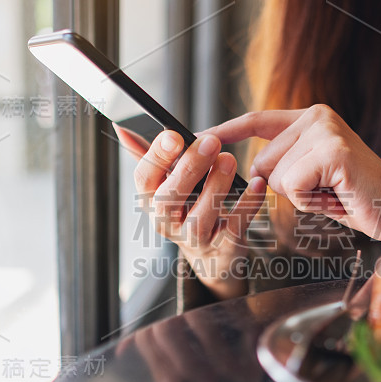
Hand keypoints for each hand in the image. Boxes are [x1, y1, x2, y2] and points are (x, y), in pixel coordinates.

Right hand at [115, 124, 266, 299]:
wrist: (214, 255)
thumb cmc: (189, 209)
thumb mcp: (166, 185)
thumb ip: (149, 157)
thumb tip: (123, 126)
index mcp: (151, 201)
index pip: (143, 179)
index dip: (156, 157)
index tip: (174, 135)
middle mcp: (167, 223)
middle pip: (169, 199)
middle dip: (189, 168)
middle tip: (211, 142)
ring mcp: (195, 239)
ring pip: (200, 217)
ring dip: (215, 187)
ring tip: (229, 160)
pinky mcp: (223, 247)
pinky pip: (235, 226)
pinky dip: (248, 204)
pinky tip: (257, 183)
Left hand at [206, 105, 380, 250]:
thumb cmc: (357, 197)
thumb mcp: (315, 175)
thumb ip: (286, 164)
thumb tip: (251, 171)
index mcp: (312, 119)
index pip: (258, 120)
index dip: (227, 131)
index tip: (201, 138)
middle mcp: (317, 117)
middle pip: (261, 162)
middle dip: (285, 189)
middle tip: (324, 191)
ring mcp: (325, 132)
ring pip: (274, 177)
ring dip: (300, 198)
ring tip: (332, 193)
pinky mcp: (332, 152)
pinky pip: (291, 187)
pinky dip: (310, 203)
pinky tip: (336, 197)